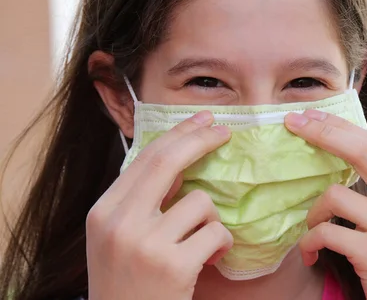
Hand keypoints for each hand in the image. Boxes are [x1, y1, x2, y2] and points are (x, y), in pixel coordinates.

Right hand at [86, 111, 233, 299]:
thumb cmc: (127, 282)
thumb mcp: (119, 237)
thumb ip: (141, 202)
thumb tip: (182, 165)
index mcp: (103, 211)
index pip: (146, 157)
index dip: (179, 134)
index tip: (203, 121)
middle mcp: (119, 222)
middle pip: (168, 161)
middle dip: (201, 139)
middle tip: (225, 132)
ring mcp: (145, 243)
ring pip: (201, 202)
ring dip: (212, 220)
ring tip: (203, 244)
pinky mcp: (173, 265)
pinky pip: (216, 232)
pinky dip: (221, 244)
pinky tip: (211, 260)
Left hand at [285, 110, 366, 299]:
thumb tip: (340, 166)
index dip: (340, 126)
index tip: (311, 116)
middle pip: (363, 150)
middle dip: (323, 132)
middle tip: (292, 123)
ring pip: (335, 195)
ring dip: (312, 214)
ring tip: (310, 232)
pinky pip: (326, 232)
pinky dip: (309, 242)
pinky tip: (309, 255)